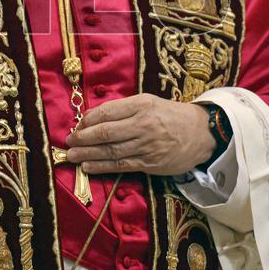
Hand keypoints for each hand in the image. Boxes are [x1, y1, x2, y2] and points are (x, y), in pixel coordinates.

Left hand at [65, 94, 215, 175]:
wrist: (200, 133)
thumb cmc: (170, 115)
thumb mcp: (148, 102)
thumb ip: (123, 109)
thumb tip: (92, 118)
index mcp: (141, 105)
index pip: (107, 112)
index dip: (87, 120)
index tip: (76, 126)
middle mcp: (143, 124)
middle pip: (106, 133)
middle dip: (83, 138)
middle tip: (68, 142)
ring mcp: (147, 146)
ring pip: (111, 151)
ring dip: (88, 155)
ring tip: (72, 156)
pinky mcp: (150, 163)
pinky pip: (121, 166)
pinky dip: (102, 167)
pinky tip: (88, 167)